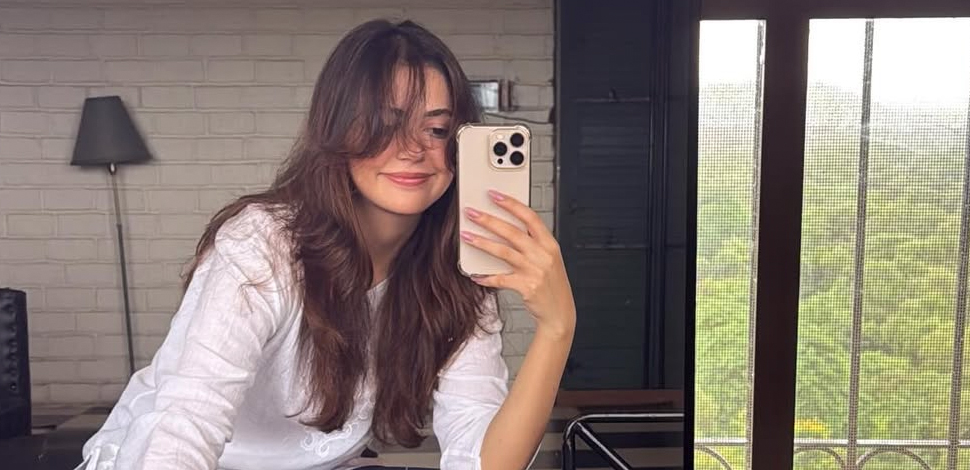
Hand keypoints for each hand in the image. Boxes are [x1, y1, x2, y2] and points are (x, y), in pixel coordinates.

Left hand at [460, 189, 576, 339]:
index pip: (530, 217)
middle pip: (512, 232)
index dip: (511, 204)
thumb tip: (505, 230)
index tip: (494, 195)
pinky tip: (475, 274)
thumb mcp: (549, 259)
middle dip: (489, 220)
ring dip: (482, 242)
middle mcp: (543, 254)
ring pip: (503, 251)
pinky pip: (500, 278)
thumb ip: (532, 244)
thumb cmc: (552, 285)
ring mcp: (535, 270)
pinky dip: (486, 276)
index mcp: (550, 244)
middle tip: (472, 212)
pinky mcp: (526, 286)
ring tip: (466, 236)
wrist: (560, 312)